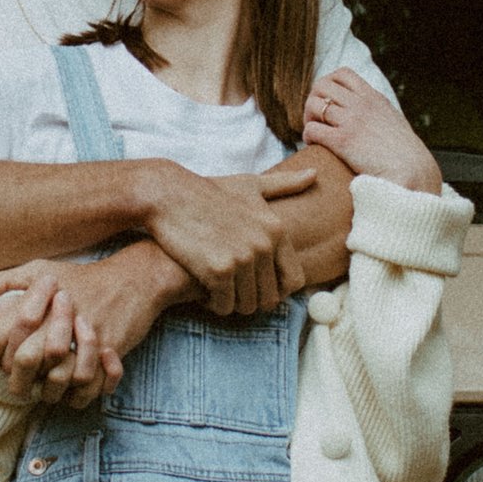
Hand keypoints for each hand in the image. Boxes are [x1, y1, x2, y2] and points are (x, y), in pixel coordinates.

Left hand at [0, 266, 124, 407]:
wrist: (133, 279)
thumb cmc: (79, 278)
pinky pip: (87, 382)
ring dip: (47, 391)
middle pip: (26, 359)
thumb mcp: (39, 270)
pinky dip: (76, 394)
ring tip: (41, 395)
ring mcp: (84, 333)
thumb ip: (2, 283)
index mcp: (37, 297)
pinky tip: (68, 395)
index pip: (1, 335)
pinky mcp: (108, 347)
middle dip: (16, 383)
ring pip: (57, 376)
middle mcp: (57, 315)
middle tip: (13, 393)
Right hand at [135, 159, 311, 315]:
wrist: (168, 195)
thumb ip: (284, 185)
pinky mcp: (218, 271)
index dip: (276, 290)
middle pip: (269, 298)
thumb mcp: (250, 185)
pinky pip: (224, 305)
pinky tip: (203, 289)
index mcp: (277, 230)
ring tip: (217, 289)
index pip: (294, 281)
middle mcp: (265, 245)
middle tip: (231, 290)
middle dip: (251, 300)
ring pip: (246, 306)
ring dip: (231, 303)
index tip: (256, 286)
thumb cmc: (207, 191)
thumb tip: (314, 175)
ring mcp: (243, 259)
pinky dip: (214, 304)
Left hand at [302, 71, 442, 192]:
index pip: (343, 74)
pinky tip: (313, 145)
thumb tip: (370, 116)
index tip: (329, 101)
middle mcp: (361, 104)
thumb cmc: (405, 153)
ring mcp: (352, 121)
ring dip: (308, 117)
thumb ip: (378, 113)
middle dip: (314, 98)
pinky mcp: (343, 141)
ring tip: (314, 132)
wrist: (413, 171)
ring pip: (314, 104)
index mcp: (373, 97)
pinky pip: (312, 129)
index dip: (328, 84)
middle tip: (316, 118)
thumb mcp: (393, 121)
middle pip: (322, 85)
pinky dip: (308, 136)